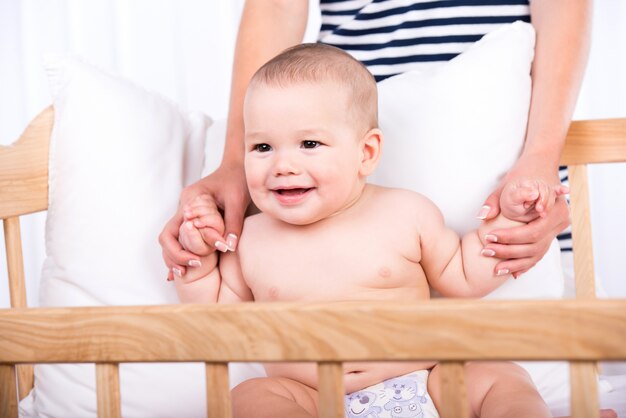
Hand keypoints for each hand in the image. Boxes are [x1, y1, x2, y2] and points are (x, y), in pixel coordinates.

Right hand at [159, 162, 249, 279]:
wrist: (237, 168)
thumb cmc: (237, 181)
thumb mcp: (237, 201)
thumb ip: (232, 223)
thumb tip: (228, 248)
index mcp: (190, 200)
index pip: (175, 229)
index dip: (181, 249)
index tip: (196, 261)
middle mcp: (184, 207)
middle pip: (166, 236)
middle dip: (173, 256)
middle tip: (186, 272)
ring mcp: (185, 212)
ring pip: (170, 238)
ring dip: (174, 256)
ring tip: (182, 275)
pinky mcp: (192, 218)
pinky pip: (180, 236)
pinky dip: (179, 252)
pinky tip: (181, 270)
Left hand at [478, 155, 569, 276]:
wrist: (540, 165)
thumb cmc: (524, 174)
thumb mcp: (507, 184)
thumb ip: (494, 201)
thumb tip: (482, 215)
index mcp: (553, 208)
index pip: (531, 232)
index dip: (509, 238)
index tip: (489, 237)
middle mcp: (560, 220)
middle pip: (534, 245)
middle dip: (508, 251)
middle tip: (486, 251)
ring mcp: (558, 228)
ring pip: (537, 253)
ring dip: (515, 263)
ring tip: (496, 268)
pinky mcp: (551, 233)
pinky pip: (539, 253)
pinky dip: (525, 264)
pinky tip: (512, 273)